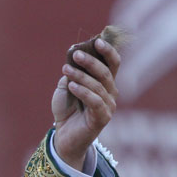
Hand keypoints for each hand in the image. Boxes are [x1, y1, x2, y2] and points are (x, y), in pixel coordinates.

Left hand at [51, 37, 120, 169]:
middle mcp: (111, 93)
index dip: (108, 51)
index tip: (97, 41)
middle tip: (75, 54)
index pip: (113, 63)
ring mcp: (109, 106)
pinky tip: (71, 86)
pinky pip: (95, 101)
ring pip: (97, 85)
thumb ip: (72, 72)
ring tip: (66, 70)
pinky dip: (83, 91)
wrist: (63, 136)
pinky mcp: (103, 118)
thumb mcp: (66, 86)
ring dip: (80, 76)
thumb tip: (73, 54)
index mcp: (105, 83)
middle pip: (106, 72)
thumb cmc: (67, 109)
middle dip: (90, 61)